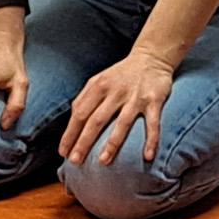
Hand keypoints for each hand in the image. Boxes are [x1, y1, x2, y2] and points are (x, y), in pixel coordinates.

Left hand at [60, 51, 175, 166]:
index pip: (79, 114)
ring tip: (102, 162)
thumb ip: (84, 99)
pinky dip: (152, 140)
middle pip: (96, 120)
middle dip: (84, 142)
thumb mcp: (98, 81)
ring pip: (122, 123)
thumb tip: (71, 123)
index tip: (64, 153)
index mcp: (98, 87)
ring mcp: (135, 97)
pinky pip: (153, 123)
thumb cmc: (120, 75)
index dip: (70, 134)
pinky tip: (148, 156)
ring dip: (112, 144)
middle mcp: (115, 91)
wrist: (152, 56)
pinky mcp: (154, 100)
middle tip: (75, 161)